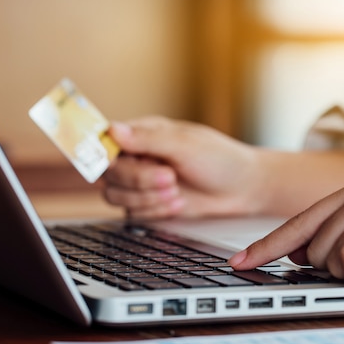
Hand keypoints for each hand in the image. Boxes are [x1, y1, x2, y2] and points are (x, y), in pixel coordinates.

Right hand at [103, 117, 262, 218]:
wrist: (242, 189)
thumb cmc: (220, 159)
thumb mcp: (184, 144)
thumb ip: (147, 139)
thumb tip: (112, 129)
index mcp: (142, 133)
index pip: (105, 140)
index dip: (101, 153)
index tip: (111, 162)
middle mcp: (137, 157)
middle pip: (108, 173)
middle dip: (139, 180)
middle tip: (170, 177)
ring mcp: (141, 182)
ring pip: (116, 196)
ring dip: (147, 198)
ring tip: (176, 191)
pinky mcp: (148, 204)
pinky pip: (133, 213)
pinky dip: (155, 211)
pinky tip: (178, 203)